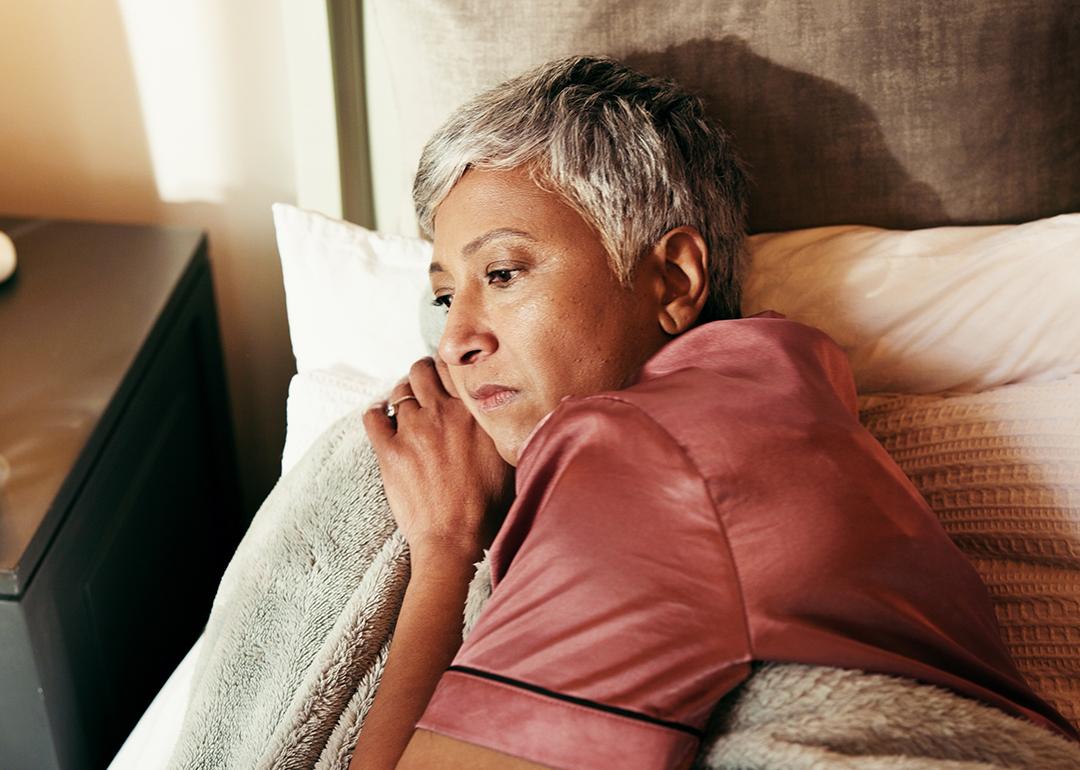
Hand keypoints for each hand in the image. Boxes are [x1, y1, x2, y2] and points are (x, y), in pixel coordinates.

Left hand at [362, 356, 514, 561]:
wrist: (455, 539)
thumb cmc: (487, 506)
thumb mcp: (507, 458)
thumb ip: (501, 427)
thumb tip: (507, 410)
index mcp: (473, 412)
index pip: (455, 367)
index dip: (449, 366)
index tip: (447, 373)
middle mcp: (442, 413)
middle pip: (423, 370)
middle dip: (422, 374)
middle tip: (424, 385)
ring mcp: (413, 431)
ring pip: (399, 391)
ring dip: (401, 395)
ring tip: (406, 406)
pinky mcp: (389, 451)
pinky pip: (373, 416)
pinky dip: (376, 413)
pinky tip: (382, 419)